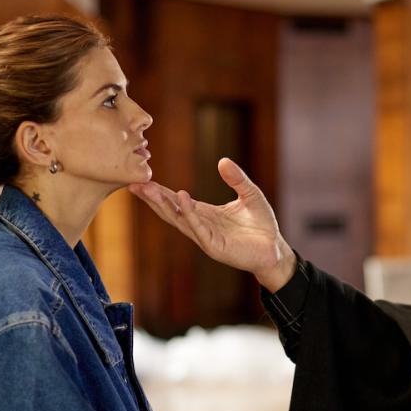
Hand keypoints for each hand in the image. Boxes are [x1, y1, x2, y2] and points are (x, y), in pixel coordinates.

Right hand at [128, 158, 296, 291]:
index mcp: (205, 214)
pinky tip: (181, 199)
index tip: (142, 179)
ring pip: (180, 220)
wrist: (276, 249)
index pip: (177, 201)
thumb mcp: (250, 194)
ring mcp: (206, 237)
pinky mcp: (215, 247)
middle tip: (134, 183)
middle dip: (153, 198)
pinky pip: (199, 229)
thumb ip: (237, 178)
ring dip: (164, 204)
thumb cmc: (261, 225)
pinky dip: (189, 214)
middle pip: (171, 210)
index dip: (160, 191)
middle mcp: (201, 226)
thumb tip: (223, 160)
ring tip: (149, 189)